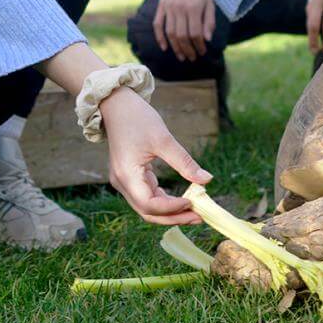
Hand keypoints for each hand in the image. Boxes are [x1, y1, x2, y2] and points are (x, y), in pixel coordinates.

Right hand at [99, 87, 211, 224]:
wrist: (116, 104)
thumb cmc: (137, 118)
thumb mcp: (163, 139)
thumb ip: (184, 162)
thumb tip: (207, 180)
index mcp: (127, 175)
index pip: (151, 205)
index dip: (173, 208)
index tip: (195, 202)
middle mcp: (122, 184)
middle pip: (148, 213)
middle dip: (174, 217)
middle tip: (200, 217)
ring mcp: (124, 182)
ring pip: (148, 208)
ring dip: (170, 212)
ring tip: (194, 211)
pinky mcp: (130, 177)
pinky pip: (147, 197)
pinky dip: (165, 201)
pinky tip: (182, 200)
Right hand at [153, 0, 215, 62]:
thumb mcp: (210, 5)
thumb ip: (209, 22)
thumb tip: (207, 40)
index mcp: (194, 7)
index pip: (195, 33)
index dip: (199, 45)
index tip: (202, 52)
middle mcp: (180, 7)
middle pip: (182, 35)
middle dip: (187, 50)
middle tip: (192, 58)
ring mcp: (168, 7)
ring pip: (170, 32)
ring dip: (175, 47)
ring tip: (181, 56)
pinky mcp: (161, 6)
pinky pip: (157, 24)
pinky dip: (159, 37)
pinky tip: (164, 47)